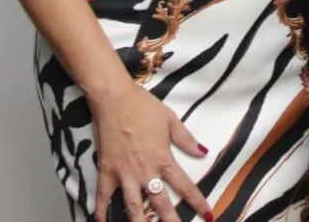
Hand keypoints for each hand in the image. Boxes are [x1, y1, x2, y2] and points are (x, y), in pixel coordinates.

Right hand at [90, 79, 214, 221]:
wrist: (114, 98)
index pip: (184, 185)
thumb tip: (203, 152)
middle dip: (170, 221)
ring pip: (133, 206)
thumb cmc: (142, 106)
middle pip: (160, 203)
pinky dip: (101, 211)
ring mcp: (124, 173)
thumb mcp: (170, 119)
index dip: (197, 201)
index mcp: (163, 158)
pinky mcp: (106, 171)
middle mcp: (145, 171)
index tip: (207, 214)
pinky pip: (103, 196)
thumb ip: (186, 139)